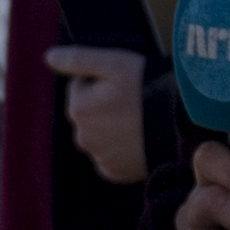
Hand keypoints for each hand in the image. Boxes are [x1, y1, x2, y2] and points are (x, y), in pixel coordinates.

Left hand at [47, 46, 151, 187]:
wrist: (181, 125)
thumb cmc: (148, 89)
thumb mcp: (114, 63)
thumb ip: (78, 59)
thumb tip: (48, 57)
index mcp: (78, 108)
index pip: (80, 86)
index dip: (101, 80)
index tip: (124, 82)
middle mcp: (82, 136)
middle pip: (87, 113)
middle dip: (103, 105)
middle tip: (133, 101)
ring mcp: (98, 157)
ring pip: (98, 135)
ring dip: (110, 127)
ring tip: (138, 120)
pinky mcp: (114, 172)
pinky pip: (109, 157)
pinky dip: (119, 149)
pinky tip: (137, 139)